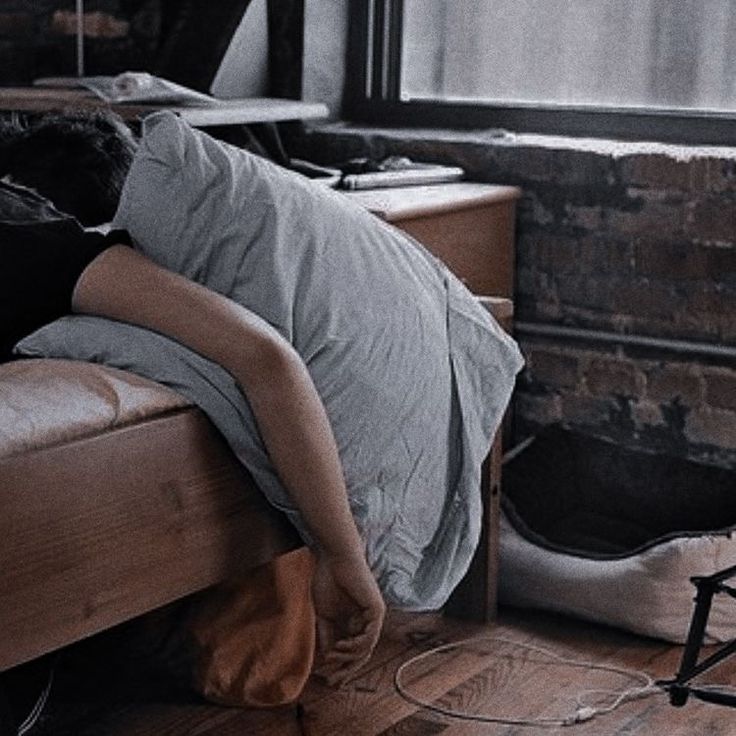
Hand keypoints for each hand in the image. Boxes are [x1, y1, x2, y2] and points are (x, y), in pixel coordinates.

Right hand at [311, 550, 385, 686]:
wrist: (334, 559)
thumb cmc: (328, 581)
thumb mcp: (324, 616)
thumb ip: (327, 636)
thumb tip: (325, 658)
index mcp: (356, 622)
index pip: (353, 652)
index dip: (342, 667)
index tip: (329, 680)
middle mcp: (368, 622)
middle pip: (362, 655)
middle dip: (347, 670)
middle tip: (333, 681)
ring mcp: (374, 616)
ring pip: (366, 649)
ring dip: (348, 658)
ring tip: (332, 656)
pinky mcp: (377, 610)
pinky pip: (370, 636)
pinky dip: (356, 646)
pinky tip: (341, 646)